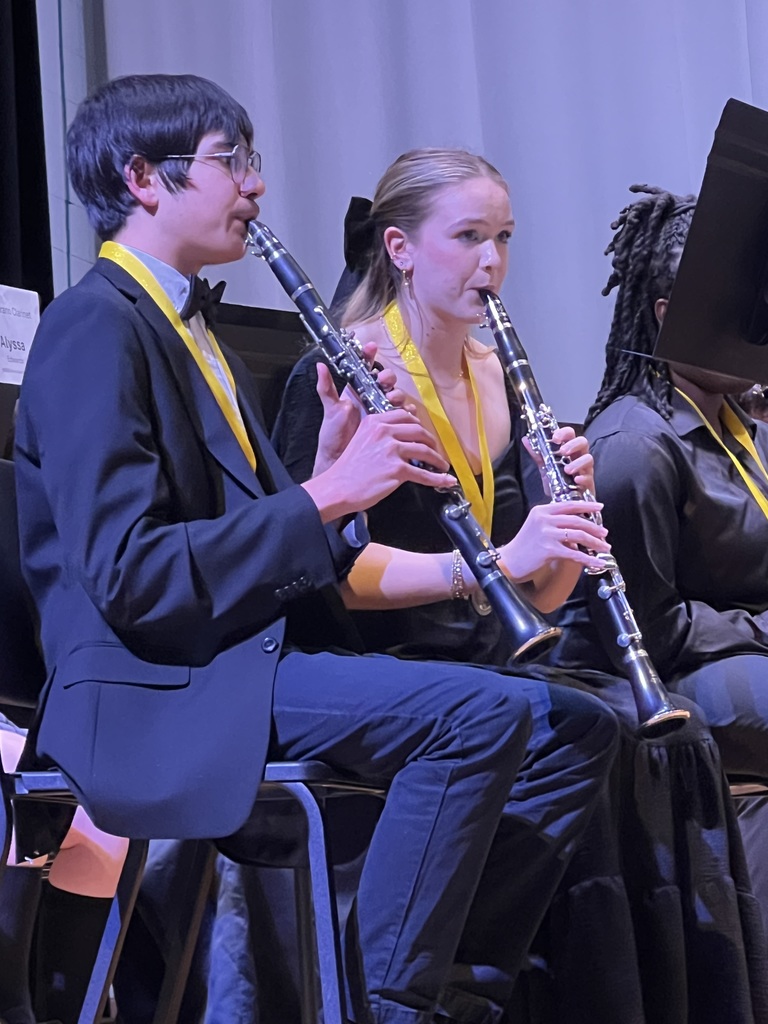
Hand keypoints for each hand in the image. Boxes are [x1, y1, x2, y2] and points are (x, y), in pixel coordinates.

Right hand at [303, 408, 456, 522]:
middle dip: (431, 441)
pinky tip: (445, 480)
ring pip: (424, 450)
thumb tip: (402, 439)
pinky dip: (437, 478)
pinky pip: (424, 473)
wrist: (337, 487)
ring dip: (437, 459)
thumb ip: (379, 434)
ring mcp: (392, 450)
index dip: (418, 425)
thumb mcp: (361, 439)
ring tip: (441, 465)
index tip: (423, 433)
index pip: (405, 416)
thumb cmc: (348, 469)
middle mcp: (384, 432)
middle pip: (418, 430)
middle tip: (435, 450)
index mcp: (375, 422)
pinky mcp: (397, 469)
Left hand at [312, 342, 410, 475]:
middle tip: (383, 381)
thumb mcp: (331, 409)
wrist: (340, 459)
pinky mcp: (392, 426)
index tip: (371, 347)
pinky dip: (406, 412)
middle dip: (387, 377)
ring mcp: (383, 411)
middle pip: (387, 380)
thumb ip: (326, 388)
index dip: (370, 355)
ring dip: (397, 394)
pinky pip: (404, 416)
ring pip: (397, 396)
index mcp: (357, 391)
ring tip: (390, 399)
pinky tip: (403, 412)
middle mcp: (372, 398)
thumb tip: (319, 366)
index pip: (366, 367)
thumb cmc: (334, 435)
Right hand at [499, 499, 609, 579]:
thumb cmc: (524, 546)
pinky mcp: (549, 549)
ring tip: (604, 547)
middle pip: (576, 520)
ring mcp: (547, 534)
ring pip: (578, 535)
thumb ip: (554, 522)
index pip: (569, 505)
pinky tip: (596, 562)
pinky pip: (574, 554)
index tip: (600, 507)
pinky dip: (588, 559)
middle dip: (594, 528)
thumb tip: (577, 525)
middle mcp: (544, 520)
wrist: (509, 561)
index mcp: (542, 511)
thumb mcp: (537, 526)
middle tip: (605, 533)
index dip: (587, 506)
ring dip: (595, 542)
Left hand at [522, 427, 596, 497]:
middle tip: (563, 451)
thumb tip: (526, 439)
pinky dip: (583, 478)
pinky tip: (576, 480)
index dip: (564, 432)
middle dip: (573, 445)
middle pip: (583, 442)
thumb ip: (537, 454)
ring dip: (577, 463)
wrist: (564, 500)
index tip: (555, 437)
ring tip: (567, 470)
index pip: (570, 434)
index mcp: (569, 449)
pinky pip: (589, 478)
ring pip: (588, 459)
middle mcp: (578, 457)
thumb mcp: (546, 466)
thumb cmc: (558, 480)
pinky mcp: (588, 483)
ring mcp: (585, 469)